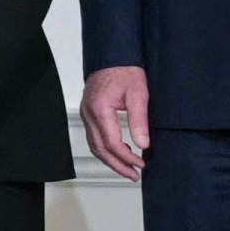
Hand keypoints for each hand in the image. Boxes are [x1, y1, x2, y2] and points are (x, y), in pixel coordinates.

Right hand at [79, 65, 150, 180]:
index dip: (127, 157)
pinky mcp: (88, 113)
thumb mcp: (138, 93)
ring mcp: (86, 113)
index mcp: (100, 108)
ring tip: (128, 169)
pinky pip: (94, 137)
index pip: (112, 143)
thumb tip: (143, 144)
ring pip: (94, 146)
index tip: (141, 164)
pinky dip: (105, 149)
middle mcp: (89, 113)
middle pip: (100, 149)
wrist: (113, 55)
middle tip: (134, 175)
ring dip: (111, 160)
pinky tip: (118, 153)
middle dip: (117, 165)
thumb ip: (139, 120)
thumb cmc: (125, 70)